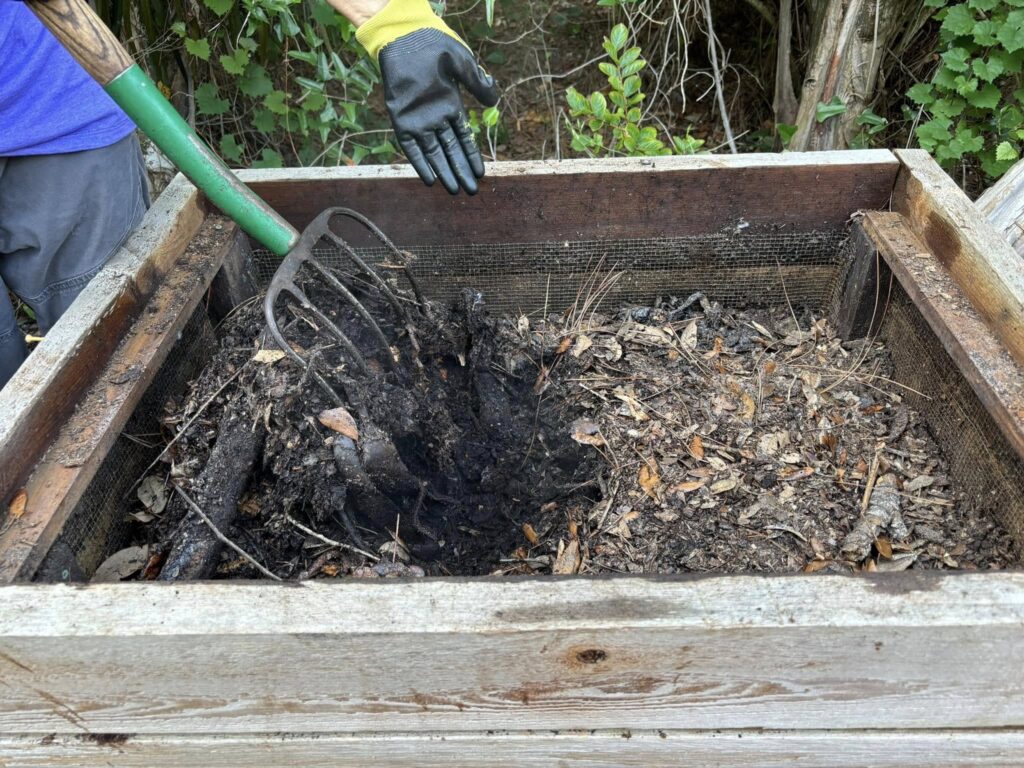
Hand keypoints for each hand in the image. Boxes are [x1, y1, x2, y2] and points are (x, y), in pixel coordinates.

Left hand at [348, 0, 498, 194]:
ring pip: (433, 153)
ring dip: (443, 172)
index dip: (472, 156)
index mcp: (450, 106)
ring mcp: (418, 120)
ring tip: (454, 191)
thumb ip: (476, 83)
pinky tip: (430, 180)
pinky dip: (419, 163)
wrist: (406, 40)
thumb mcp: (462, 64)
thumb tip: (493, 100)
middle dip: (460, 171)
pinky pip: (411, 147)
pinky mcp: (402, 121)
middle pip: (450, 151)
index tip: (482, 173)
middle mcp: (435, 118)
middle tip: (471, 191)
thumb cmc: (435, 47)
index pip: (463, 138)